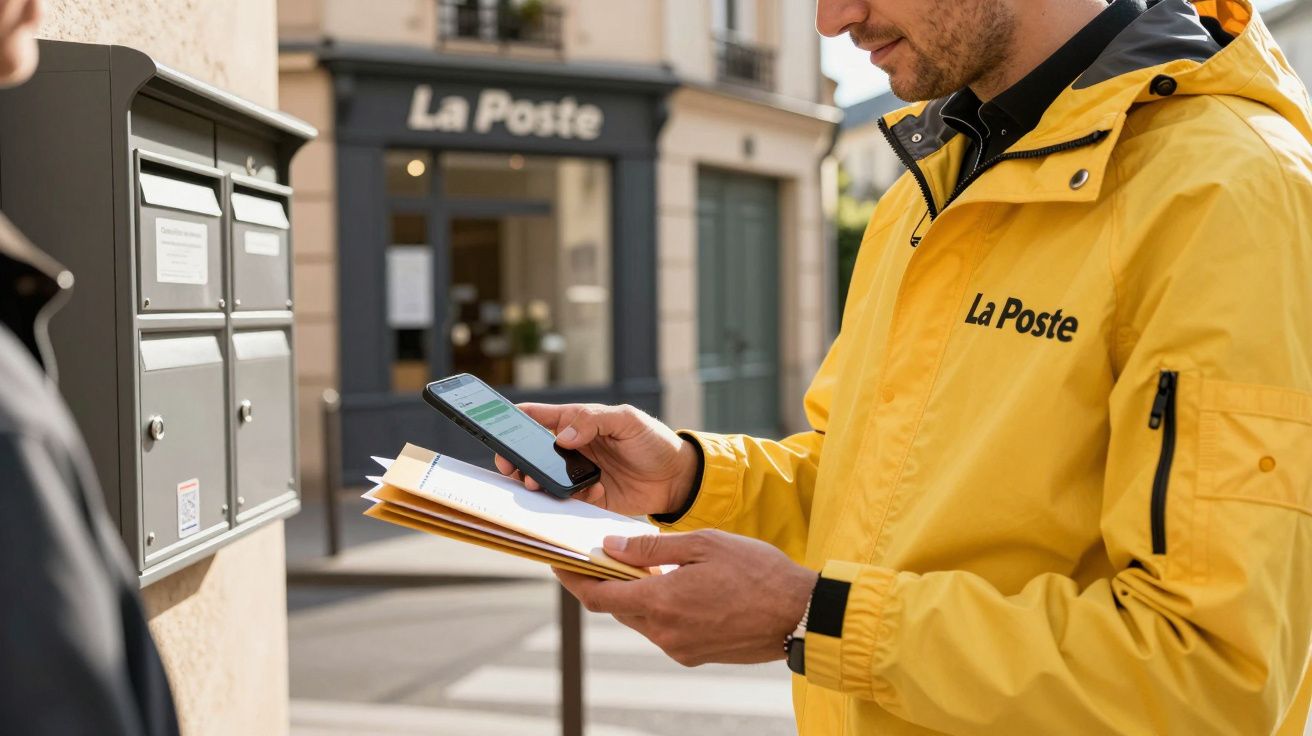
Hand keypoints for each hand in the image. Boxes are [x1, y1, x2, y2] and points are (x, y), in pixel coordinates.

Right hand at [494, 403, 698, 516]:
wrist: (677, 478)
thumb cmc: (652, 441)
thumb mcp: (627, 420)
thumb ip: (593, 421)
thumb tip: (563, 437)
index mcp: (575, 423)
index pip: (535, 418)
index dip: (511, 420)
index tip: (494, 427)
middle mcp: (570, 449)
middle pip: (530, 454)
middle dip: (516, 461)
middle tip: (513, 470)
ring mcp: (576, 475)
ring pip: (543, 481)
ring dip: (538, 484)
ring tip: (540, 486)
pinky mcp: (587, 499)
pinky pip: (566, 502)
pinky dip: (570, 500)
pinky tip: (592, 493)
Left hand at [554, 530, 816, 666]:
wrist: (801, 614)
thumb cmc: (758, 571)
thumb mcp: (704, 544)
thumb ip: (653, 546)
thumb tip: (611, 546)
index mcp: (662, 602)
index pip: (599, 597)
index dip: (574, 580)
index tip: (559, 563)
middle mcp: (665, 632)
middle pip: (617, 609)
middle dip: (603, 583)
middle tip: (595, 557)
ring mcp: (680, 648)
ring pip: (640, 620)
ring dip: (633, 595)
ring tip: (635, 566)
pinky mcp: (696, 655)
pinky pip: (663, 630)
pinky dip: (657, 608)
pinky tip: (669, 586)